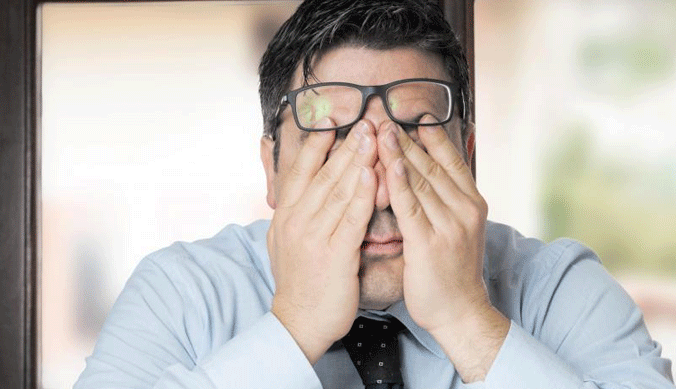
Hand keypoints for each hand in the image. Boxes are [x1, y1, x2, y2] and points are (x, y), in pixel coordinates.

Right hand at [268, 119, 377, 364]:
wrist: (298, 323)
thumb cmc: (300, 281)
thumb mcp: (284, 241)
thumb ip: (295, 213)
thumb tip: (301, 189)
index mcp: (285, 215)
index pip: (301, 170)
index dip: (316, 143)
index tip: (332, 120)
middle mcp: (296, 221)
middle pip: (323, 174)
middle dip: (345, 145)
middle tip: (365, 121)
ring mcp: (314, 237)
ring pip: (338, 190)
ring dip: (357, 160)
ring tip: (373, 136)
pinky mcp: (334, 255)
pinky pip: (351, 218)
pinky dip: (362, 194)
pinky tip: (373, 174)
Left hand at [377, 116, 488, 332]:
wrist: (460, 312)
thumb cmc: (453, 272)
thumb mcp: (458, 230)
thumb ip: (446, 202)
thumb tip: (428, 176)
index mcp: (472, 204)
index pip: (452, 161)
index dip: (435, 137)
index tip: (418, 116)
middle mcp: (464, 209)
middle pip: (432, 165)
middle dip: (408, 139)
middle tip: (386, 117)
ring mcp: (449, 225)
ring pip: (420, 180)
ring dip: (398, 153)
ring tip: (380, 130)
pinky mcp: (429, 243)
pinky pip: (410, 206)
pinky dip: (399, 182)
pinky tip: (388, 163)